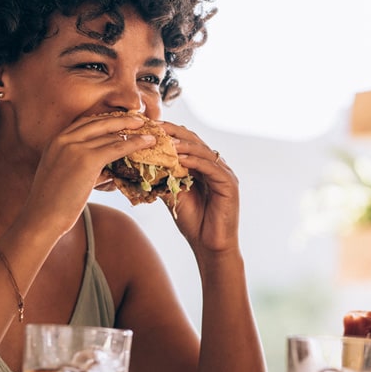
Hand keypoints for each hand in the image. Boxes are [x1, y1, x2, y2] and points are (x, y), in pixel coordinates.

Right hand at [24, 112, 154, 238]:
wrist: (41, 217)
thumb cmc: (52, 203)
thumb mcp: (62, 175)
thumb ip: (82, 165)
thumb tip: (109, 168)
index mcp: (55, 140)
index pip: (85, 122)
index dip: (105, 120)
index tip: (120, 120)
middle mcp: (64, 139)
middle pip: (99, 122)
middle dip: (122, 120)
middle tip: (139, 120)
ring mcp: (75, 147)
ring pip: (111, 134)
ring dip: (133, 132)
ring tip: (148, 133)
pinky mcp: (88, 160)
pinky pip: (117, 147)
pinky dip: (134, 144)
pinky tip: (147, 143)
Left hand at [158, 122, 239, 253]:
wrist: (209, 245)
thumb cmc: (193, 221)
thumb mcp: (173, 194)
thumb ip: (164, 177)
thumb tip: (141, 164)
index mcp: (203, 166)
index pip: (186, 142)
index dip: (170, 133)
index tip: (149, 126)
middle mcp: (215, 165)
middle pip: (195, 141)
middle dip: (175, 132)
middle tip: (156, 125)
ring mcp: (224, 173)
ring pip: (203, 151)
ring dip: (184, 144)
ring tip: (166, 140)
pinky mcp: (229, 184)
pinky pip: (211, 168)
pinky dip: (195, 161)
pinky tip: (179, 158)